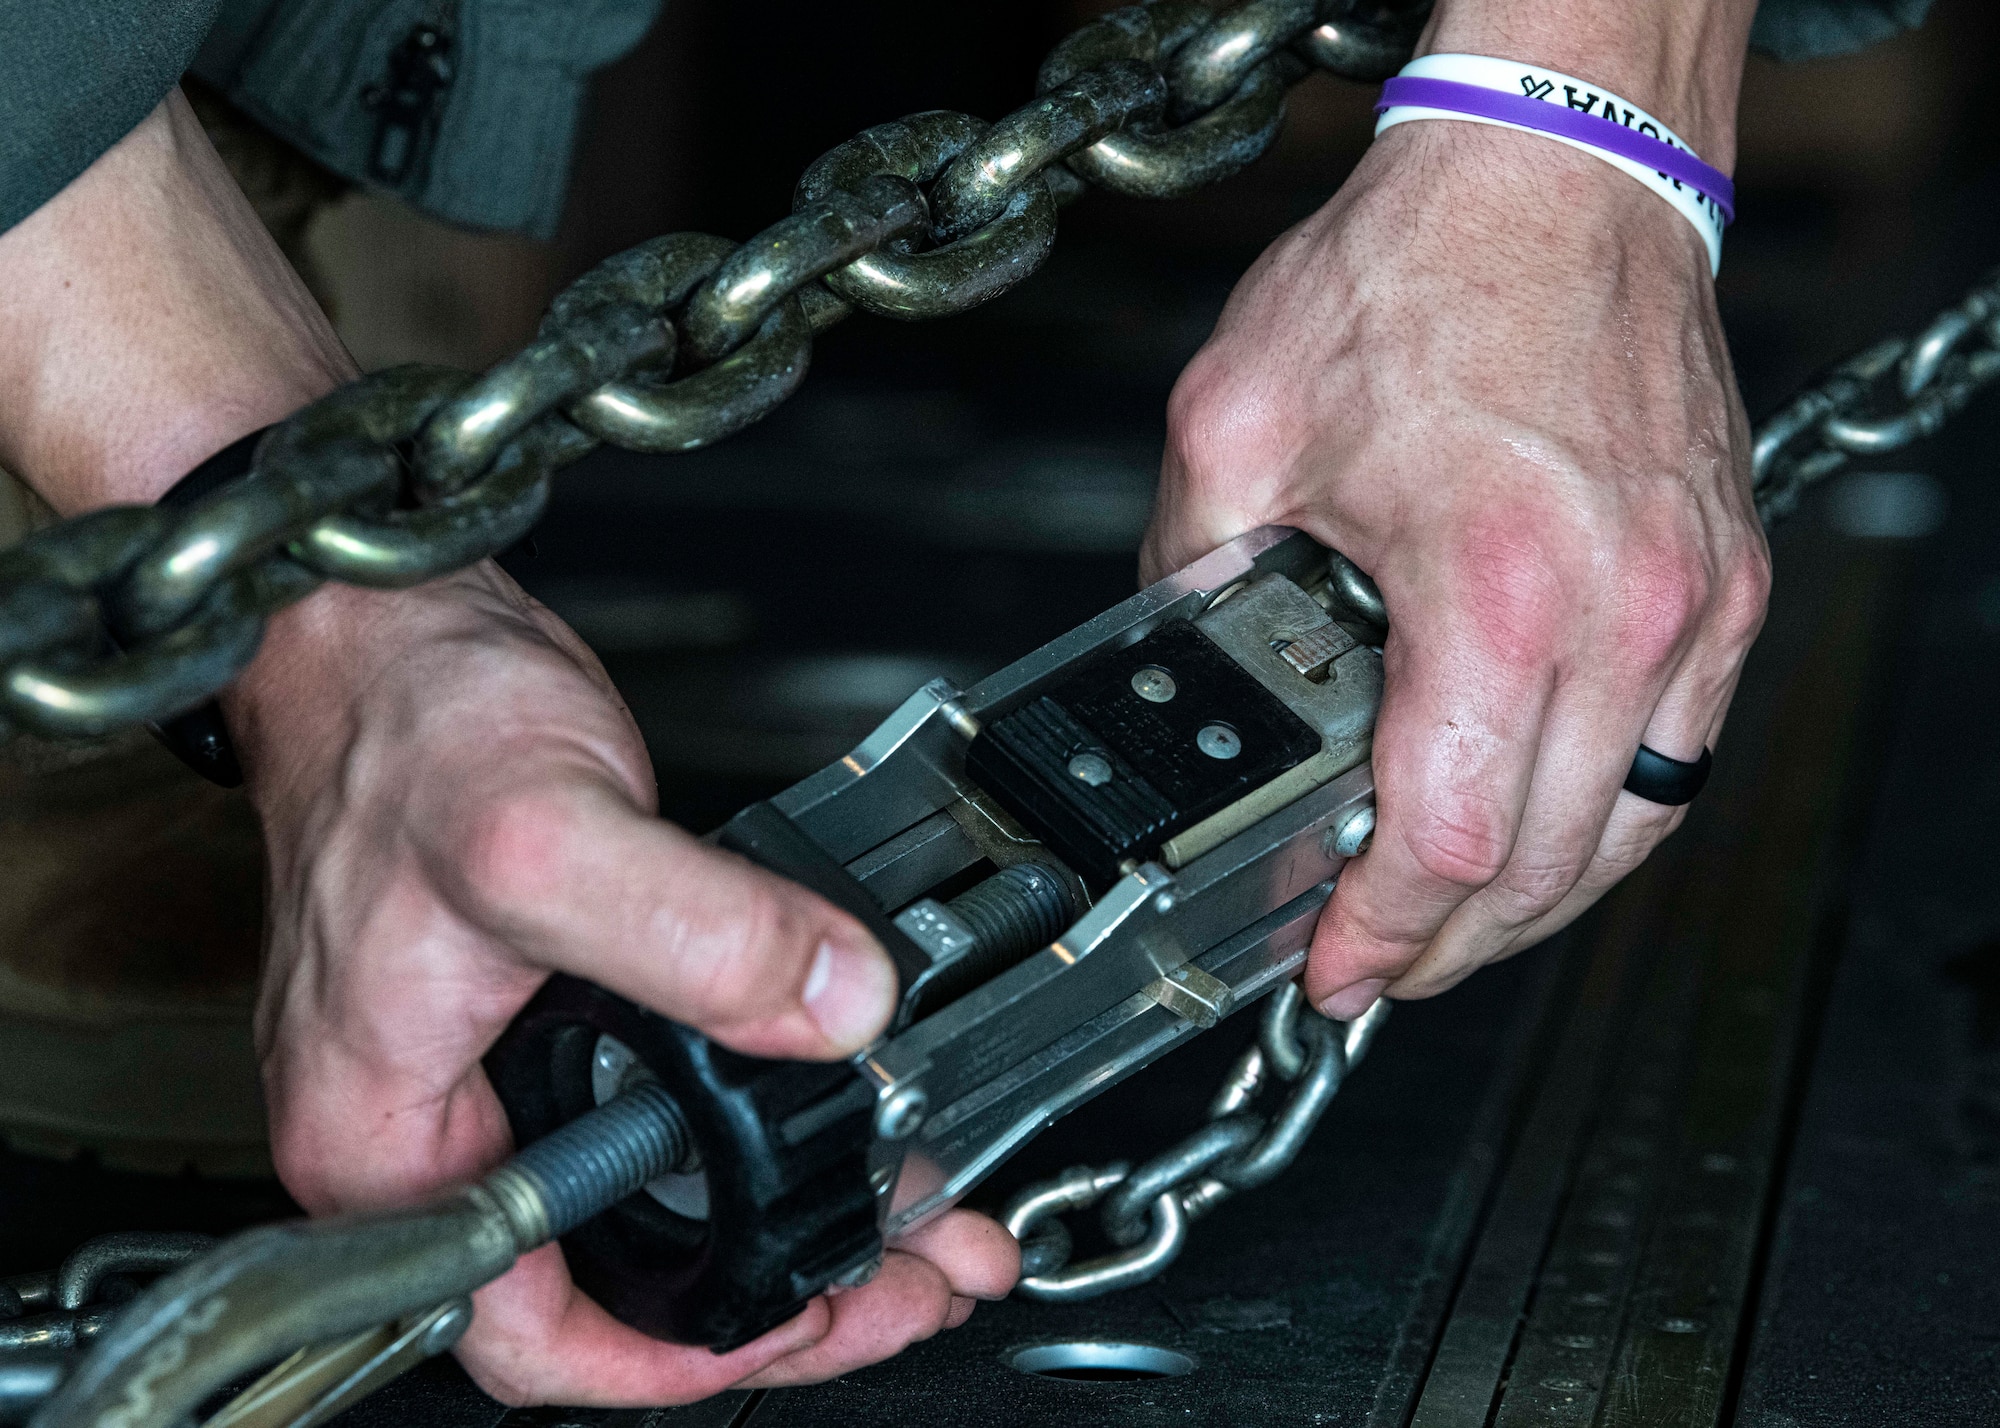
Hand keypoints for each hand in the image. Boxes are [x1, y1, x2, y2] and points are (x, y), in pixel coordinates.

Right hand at [225, 566, 1017, 1405]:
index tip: (806, 1326)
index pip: (531, 1329)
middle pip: (619, 1283)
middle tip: (911, 1280)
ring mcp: (505, 1077)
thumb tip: (835, 1005)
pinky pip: (677, 1111)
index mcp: (392, 1137)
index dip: (675, 1359)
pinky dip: (777, 1127)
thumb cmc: (403, 727)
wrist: (395, 637)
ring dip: (798, 1221)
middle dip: (781, 1301)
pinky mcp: (565, 1018)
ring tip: (922, 1224)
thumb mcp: (544, 837)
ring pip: (658, 1204)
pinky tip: (860, 1116)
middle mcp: (443, 1129)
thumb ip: (695, 932)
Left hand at [1144, 115, 1769, 1017]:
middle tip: (1376, 966)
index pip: (1452, 837)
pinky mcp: (1725, 583)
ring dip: (1533, 904)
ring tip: (1448, 923)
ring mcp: (1693, 602)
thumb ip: (1190, 568)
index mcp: (1494, 585)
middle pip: (1545, 866)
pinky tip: (1536, 828)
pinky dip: (1604, 820)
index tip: (1334, 968)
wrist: (1560, 171)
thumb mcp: (1238, 419)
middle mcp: (1621, 610)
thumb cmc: (1425, 269)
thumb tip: (1175, 666)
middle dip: (1448, 944)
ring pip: (1629, 831)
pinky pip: (1679, 756)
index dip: (1382, 933)